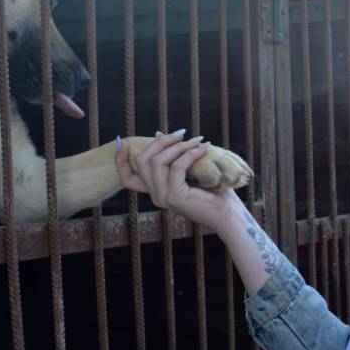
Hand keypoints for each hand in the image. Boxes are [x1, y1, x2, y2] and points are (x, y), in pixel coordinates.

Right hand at [115, 132, 239, 232]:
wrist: (229, 215)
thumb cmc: (214, 193)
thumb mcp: (189, 171)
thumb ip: (173, 158)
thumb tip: (159, 134)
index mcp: (156, 191)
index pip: (127, 179)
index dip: (120, 160)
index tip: (123, 141)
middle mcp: (156, 196)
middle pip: (142, 161)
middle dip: (160, 142)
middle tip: (181, 134)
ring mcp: (164, 198)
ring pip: (157, 161)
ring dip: (178, 146)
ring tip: (196, 141)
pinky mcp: (175, 197)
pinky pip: (177, 167)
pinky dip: (189, 154)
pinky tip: (203, 148)